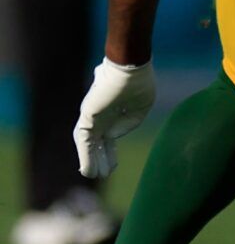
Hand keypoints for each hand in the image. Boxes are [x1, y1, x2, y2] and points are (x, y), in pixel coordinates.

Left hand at [74, 58, 157, 178]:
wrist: (128, 67)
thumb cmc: (138, 83)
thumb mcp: (141, 107)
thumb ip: (129, 124)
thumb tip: (111, 136)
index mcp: (116, 113)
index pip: (110, 137)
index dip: (110, 152)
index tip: (112, 167)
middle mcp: (103, 115)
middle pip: (99, 142)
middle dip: (102, 158)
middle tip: (104, 174)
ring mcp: (94, 116)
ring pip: (90, 144)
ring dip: (92, 161)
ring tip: (94, 177)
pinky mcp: (88, 117)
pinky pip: (85, 142)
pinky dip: (86, 157)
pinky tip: (87, 171)